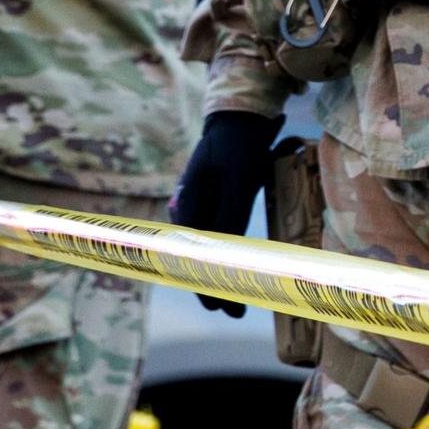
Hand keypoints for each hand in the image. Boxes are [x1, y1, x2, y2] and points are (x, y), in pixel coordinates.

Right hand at [167, 109, 283, 316]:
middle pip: (195, 258)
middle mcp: (188, 210)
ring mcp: (198, 206)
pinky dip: (224, 256)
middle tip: (235, 311)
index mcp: (189, 207)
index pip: (192, 259)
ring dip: (218, 274)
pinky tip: (235, 268)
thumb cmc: (240, 147)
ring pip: (204, 250)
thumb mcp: (240, 182)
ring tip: (237, 297)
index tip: (221, 307)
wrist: (239, 117)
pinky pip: (214, 237)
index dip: (206, 286)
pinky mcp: (211, 202)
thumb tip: (227, 255)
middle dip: (214, 286)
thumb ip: (231, 216)